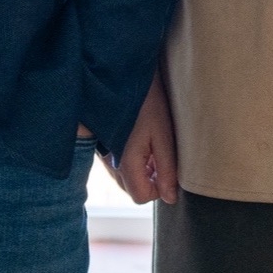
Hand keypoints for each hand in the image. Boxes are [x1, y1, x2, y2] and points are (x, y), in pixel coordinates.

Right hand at [105, 79, 179, 204]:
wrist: (123, 75)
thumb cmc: (147, 102)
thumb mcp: (163, 135)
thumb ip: (167, 169)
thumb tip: (170, 198)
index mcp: (125, 164)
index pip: (142, 197)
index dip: (159, 188)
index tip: (168, 168)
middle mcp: (110, 164)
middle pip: (132, 189)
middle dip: (150, 179)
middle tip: (161, 155)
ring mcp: (103, 155)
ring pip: (125, 177)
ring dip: (141, 170)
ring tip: (152, 145)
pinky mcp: (102, 146)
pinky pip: (118, 164)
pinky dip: (132, 160)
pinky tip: (140, 139)